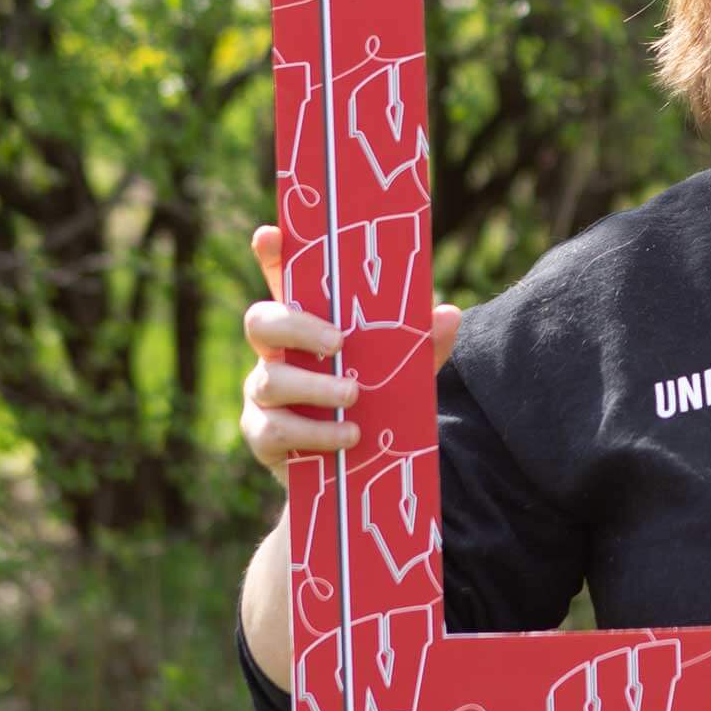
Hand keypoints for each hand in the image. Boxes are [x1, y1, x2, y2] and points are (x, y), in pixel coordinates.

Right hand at [239, 224, 461, 483]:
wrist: (355, 475)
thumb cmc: (372, 408)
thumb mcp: (401, 374)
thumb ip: (421, 345)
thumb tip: (449, 314)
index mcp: (306, 329)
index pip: (283, 284)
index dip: (272, 257)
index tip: (270, 235)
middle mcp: (274, 355)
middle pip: (260, 322)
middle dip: (296, 327)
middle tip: (337, 342)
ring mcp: (262, 395)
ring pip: (270, 380)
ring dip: (316, 388)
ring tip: (354, 396)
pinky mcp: (262, 437)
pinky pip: (277, 431)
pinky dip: (317, 433)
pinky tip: (349, 436)